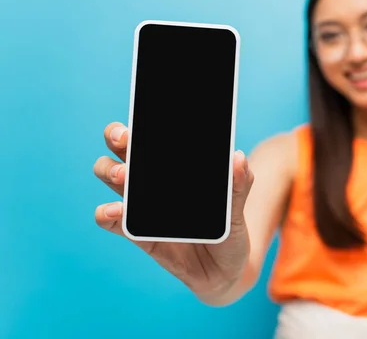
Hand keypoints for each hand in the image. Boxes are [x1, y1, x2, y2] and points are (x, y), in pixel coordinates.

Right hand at [93, 122, 254, 301]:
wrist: (224, 270)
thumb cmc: (229, 230)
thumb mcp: (238, 208)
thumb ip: (239, 185)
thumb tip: (238, 158)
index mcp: (175, 167)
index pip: (152, 136)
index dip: (141, 122)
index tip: (140, 118)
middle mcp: (152, 180)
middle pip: (122, 149)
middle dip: (117, 137)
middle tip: (125, 140)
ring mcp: (142, 205)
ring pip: (110, 176)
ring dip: (109, 170)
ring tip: (123, 177)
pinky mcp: (137, 233)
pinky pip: (111, 219)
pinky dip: (107, 213)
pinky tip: (118, 211)